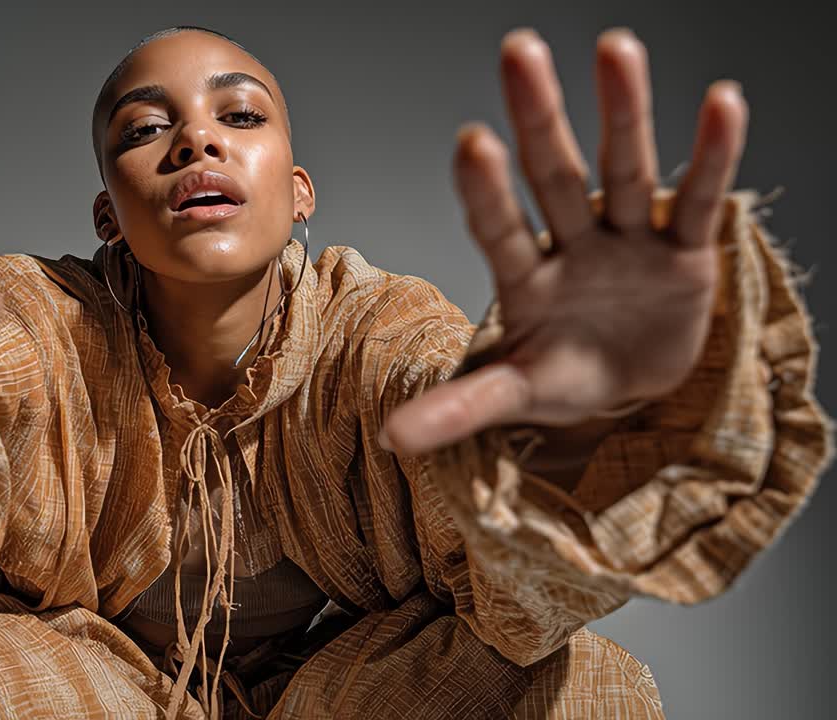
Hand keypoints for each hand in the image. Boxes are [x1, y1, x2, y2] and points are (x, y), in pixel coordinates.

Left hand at [380, 28, 747, 455]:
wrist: (630, 383)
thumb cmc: (565, 376)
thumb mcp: (517, 394)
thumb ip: (461, 408)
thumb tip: (389, 438)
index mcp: (525, 280)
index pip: (499, 229)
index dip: (486, 191)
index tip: (470, 141)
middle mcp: (572, 246)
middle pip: (553, 176)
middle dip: (538, 116)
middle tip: (518, 49)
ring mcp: (626, 241)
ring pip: (623, 169)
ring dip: (622, 111)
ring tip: (614, 48)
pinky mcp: (683, 250)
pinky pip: (698, 200)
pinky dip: (712, 156)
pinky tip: (722, 101)